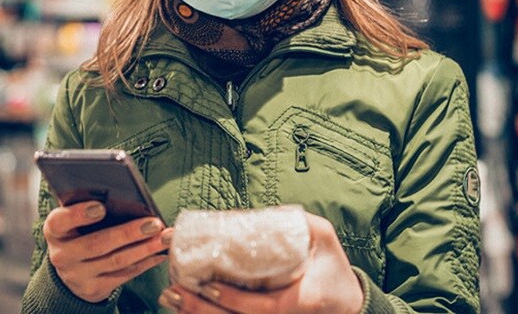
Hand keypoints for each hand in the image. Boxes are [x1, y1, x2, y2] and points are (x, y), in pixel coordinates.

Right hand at [44, 201, 171, 302]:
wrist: (73, 270)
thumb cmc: (80, 231)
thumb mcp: (76, 217)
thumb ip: (90, 203)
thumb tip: (124, 191)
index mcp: (55, 230)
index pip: (60, 221)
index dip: (79, 214)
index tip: (101, 206)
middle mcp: (62, 255)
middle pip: (97, 244)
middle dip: (129, 233)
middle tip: (154, 223)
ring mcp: (77, 275)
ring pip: (116, 261)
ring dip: (145, 248)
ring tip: (166, 237)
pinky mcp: (94, 289)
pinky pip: (124, 275)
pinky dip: (146, 262)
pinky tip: (161, 252)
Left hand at [158, 213, 362, 313]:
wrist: (347, 306)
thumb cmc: (334, 270)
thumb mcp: (324, 238)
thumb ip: (297, 222)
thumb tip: (261, 212)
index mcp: (297, 301)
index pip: (259, 307)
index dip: (232, 299)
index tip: (208, 287)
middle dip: (200, 310)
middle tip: (172, 292)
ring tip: (169, 297)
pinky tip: (184, 305)